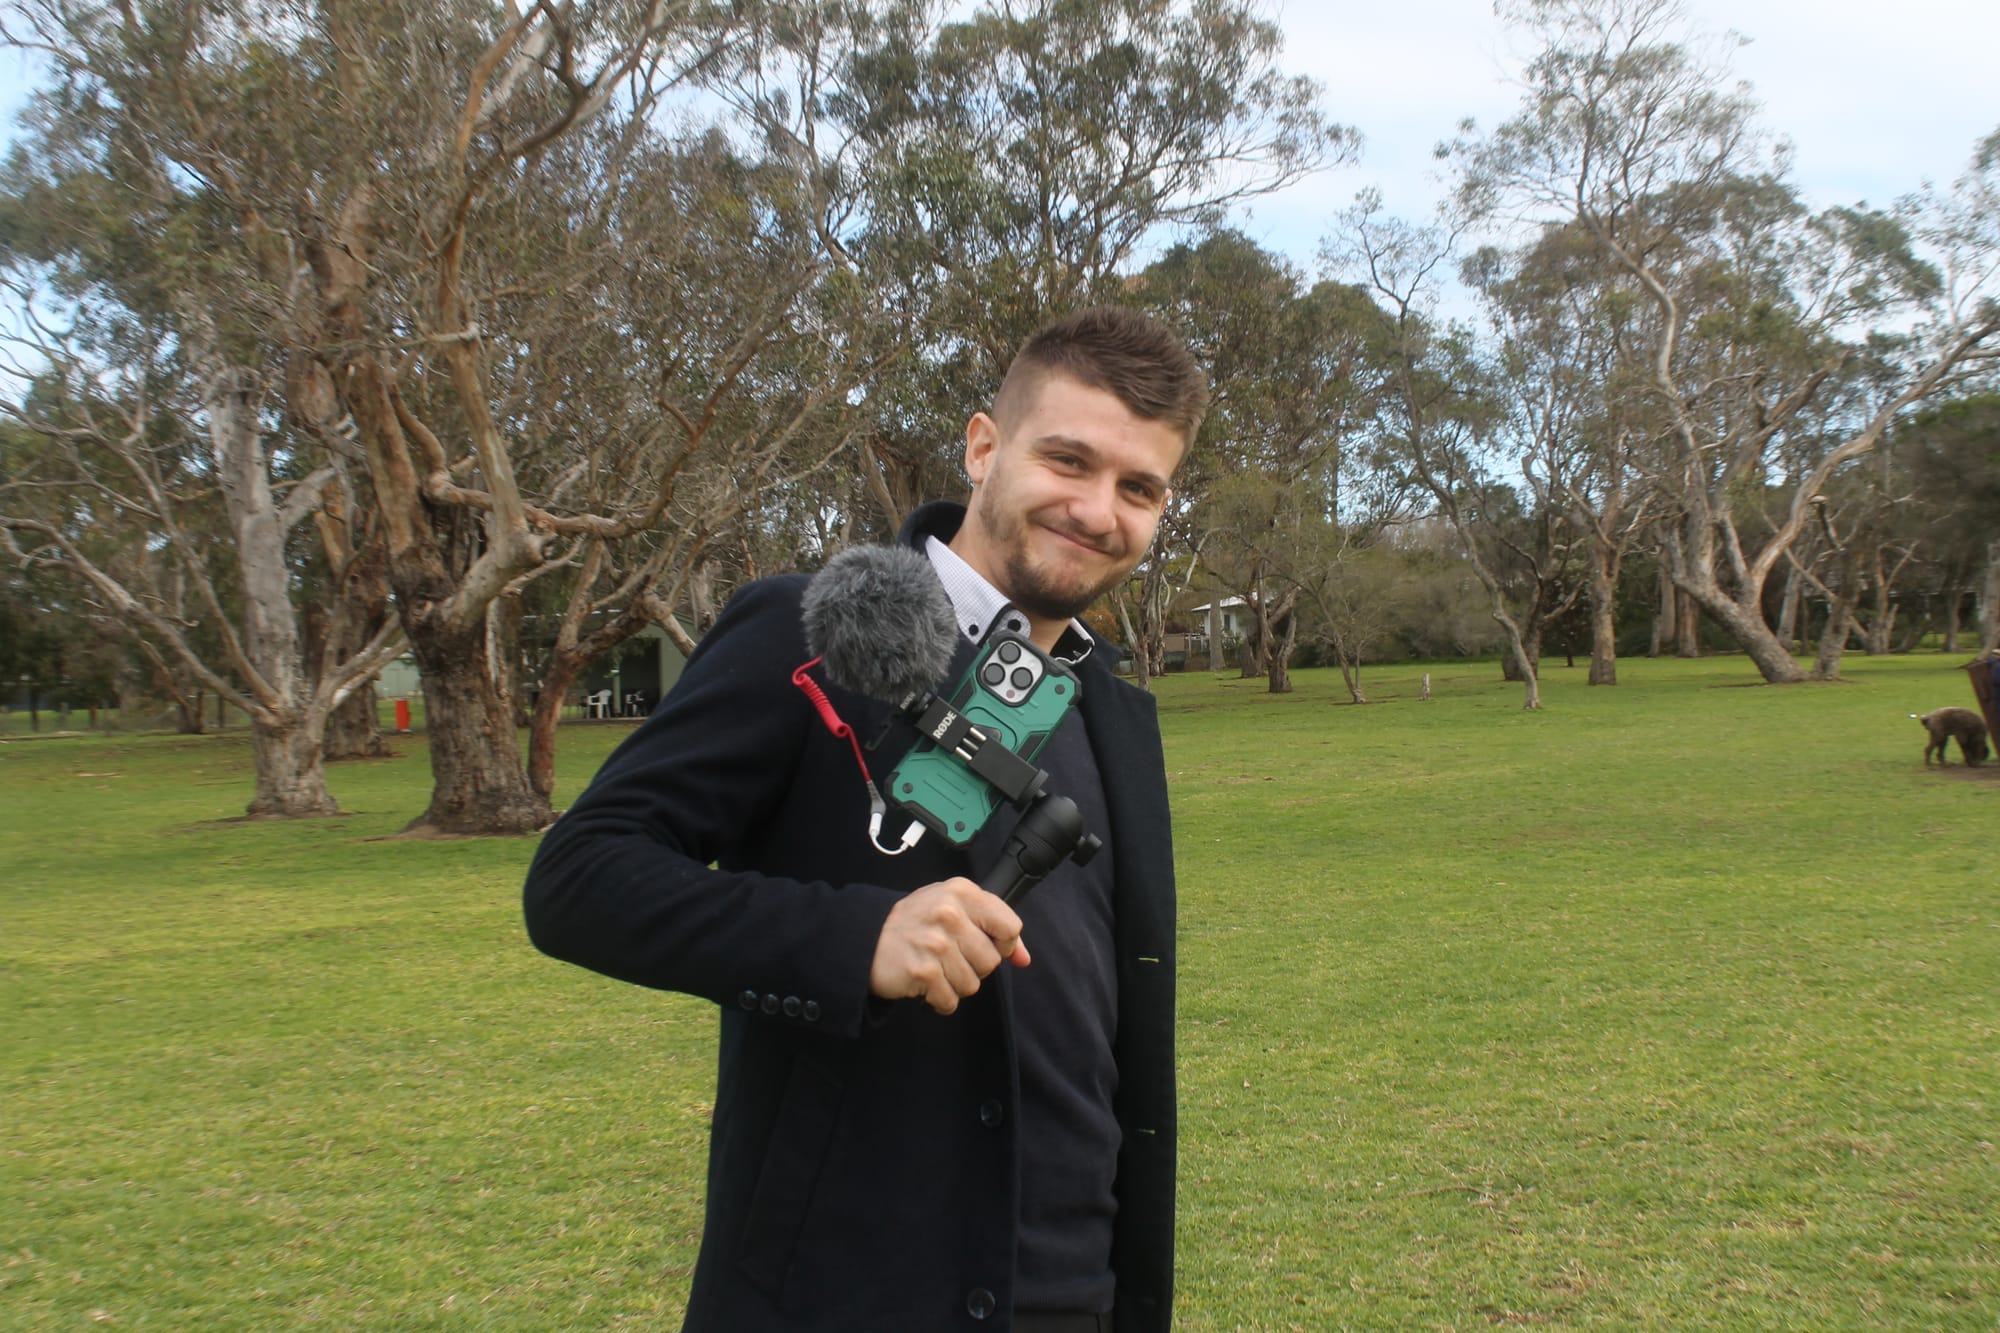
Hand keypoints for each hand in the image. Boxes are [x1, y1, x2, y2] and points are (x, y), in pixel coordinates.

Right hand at [868, 877, 1030, 1014]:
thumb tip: (1024, 958)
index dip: (1004, 944)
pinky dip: (939, 999)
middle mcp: (949, 914)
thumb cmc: (914, 923)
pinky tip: (926, 983)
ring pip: (972, 984)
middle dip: (973, 966)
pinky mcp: (922, 972)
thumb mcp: (952, 907)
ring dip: (954, 984)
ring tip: (934, 967)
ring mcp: (935, 943)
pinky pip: (950, 1000)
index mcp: (962, 892)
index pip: (1010, 926)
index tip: (986, 945)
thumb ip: (992, 926)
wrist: (865, 938)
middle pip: (991, 961)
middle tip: (948, 956)